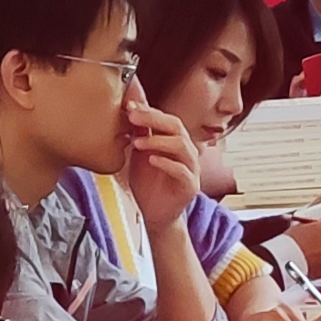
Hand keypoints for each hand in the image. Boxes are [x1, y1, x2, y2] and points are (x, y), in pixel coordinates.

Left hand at [121, 93, 203, 219]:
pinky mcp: (190, 186)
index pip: (166, 119)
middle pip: (176, 127)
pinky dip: (167, 163)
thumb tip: (131, 106)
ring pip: (182, 146)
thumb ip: (139, 133)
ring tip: (138, 142)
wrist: (155, 213)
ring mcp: (191, 168)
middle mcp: (187, 151)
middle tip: (133, 118)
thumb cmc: (148, 183)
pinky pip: (182, 171)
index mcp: (175, 141)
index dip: (149, 111)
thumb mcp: (140, 154)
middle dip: (154, 120)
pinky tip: (151, 160)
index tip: (129, 107)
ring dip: (158, 141)